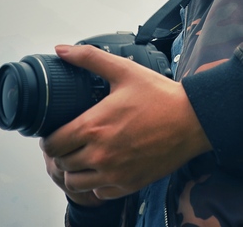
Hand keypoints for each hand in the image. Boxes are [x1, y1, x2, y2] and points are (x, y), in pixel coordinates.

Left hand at [40, 44, 211, 199]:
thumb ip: (89, 58)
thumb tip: (61, 49)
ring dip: (75, 170)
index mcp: (94, 126)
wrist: (193, 120)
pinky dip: (95, 183)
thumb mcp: (124, 70)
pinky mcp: (129, 184)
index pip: (53, 144)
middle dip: (61, 153)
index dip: (49, 138)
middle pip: (61, 164)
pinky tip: (103, 167)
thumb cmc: (160, 95)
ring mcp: (115, 173)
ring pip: (76, 183)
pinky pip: (99, 193)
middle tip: (69, 142)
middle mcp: (101, 154)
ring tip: (82, 156)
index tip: (56, 132)